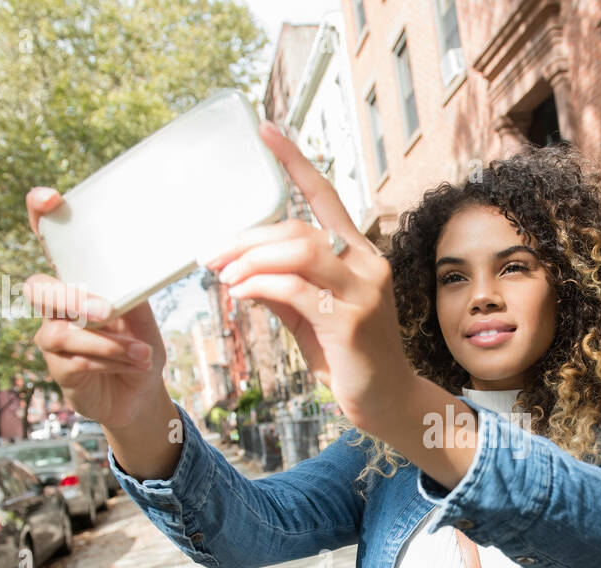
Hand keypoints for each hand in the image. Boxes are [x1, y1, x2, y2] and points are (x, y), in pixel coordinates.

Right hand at [23, 186, 168, 429]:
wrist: (142, 393)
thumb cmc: (138, 345)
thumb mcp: (142, 314)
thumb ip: (132, 290)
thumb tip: (138, 267)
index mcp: (77, 283)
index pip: (49, 243)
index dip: (40, 217)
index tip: (49, 199)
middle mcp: (56, 308)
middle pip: (38, 289)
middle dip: (71, 298)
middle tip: (107, 311)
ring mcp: (53, 339)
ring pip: (61, 332)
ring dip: (107, 343)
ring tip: (143, 354)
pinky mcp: (59, 370)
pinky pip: (77, 361)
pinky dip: (111, 361)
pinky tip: (136, 365)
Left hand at [200, 120, 415, 432]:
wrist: (387, 403)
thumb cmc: (349, 360)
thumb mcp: (310, 317)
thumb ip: (283, 288)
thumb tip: (239, 272)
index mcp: (361, 256)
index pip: (326, 197)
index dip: (295, 163)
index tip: (267, 131)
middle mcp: (367, 265)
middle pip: (299, 228)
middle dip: (248, 237)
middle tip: (213, 256)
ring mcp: (363, 291)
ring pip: (298, 251)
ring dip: (251, 259)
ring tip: (225, 276)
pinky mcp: (350, 320)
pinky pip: (294, 289)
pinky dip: (259, 286)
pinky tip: (239, 295)